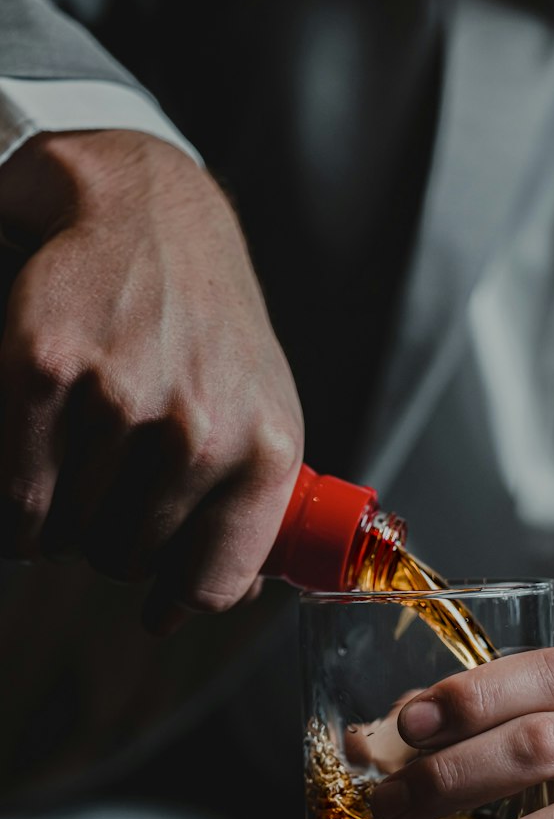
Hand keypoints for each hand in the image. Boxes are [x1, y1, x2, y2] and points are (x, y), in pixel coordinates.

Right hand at [0, 129, 302, 631]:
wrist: (151, 210)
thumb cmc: (208, 328)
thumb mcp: (263, 413)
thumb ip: (245, 512)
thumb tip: (189, 609)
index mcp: (264, 450)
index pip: (212, 585)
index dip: (171, 597)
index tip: (153, 594)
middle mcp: (201, 430)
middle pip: (126, 560)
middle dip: (109, 539)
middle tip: (108, 486)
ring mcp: (123, 400)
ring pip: (67, 536)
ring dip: (59, 521)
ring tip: (75, 467)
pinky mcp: (46, 371)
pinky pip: (21, 499)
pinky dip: (19, 511)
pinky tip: (33, 478)